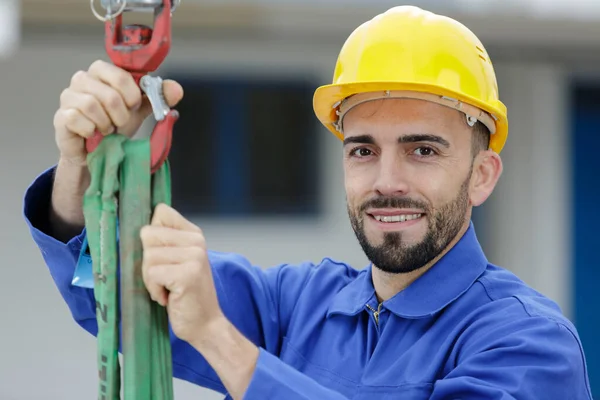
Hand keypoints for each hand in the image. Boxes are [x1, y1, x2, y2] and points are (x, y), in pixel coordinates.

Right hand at [53, 59, 183, 163]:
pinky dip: (90, 130)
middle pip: (109, 94)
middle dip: (121, 115)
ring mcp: (68, 97)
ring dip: (106, 124)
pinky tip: (92, 135)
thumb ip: (157, 97)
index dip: (132, 95)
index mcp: (102, 72)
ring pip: (91, 105)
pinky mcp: (61, 116)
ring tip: (107, 130)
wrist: (98, 152)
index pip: (121, 75)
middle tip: (120, 123)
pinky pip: (76, 118)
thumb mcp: (140, 110)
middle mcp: (82, 79)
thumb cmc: (116, 125)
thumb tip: (177, 89)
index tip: (134, 106)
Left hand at [140, 203, 224, 343]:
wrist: (205, 324)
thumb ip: (163, 243)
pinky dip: (154, 290)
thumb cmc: (185, 295)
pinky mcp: (188, 274)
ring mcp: (194, 256)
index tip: (159, 255)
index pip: (160, 212)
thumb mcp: (177, 261)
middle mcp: (196, 241)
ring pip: (148, 256)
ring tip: (167, 288)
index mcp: (193, 233)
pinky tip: (168, 297)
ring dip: (150, 279)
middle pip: (148, 235)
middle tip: (163, 278)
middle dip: (147, 261)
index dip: (151, 234)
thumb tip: (135, 229)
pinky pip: (152, 274)